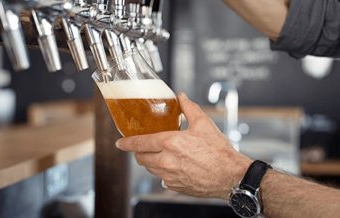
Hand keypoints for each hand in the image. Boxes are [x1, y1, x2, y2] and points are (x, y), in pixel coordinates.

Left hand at [116, 93, 251, 198]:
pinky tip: (174, 166)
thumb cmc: (219, 152)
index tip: (120, 143)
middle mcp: (167, 161)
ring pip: (150, 169)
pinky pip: (162, 179)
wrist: (231, 176)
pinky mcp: (175, 187)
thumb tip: (181, 97)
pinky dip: (163, 172)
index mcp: (171, 143)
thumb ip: (189, 108)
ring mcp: (170, 176)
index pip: (140, 143)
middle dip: (139, 152)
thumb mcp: (204, 124)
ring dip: (151, 161)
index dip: (127, 143)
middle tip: (143, 147)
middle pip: (141, 158)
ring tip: (161, 154)